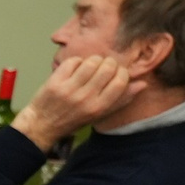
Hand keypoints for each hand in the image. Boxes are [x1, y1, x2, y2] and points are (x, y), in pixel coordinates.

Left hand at [13, 54, 143, 147]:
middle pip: (107, 68)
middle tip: (104, 67)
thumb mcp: (99, 114)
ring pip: (91, 62)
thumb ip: (120, 99)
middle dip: (108, 63)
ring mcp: (68, 90)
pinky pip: (73, 61)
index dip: (122, 72)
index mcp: (98, 108)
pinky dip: (77, 61)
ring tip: (91, 66)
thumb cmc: (73, 119)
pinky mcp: (55, 82)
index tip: (117, 72)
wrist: (42, 125)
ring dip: (94, 60)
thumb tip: (142, 84)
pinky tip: (76, 68)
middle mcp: (84, 99)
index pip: (119, 82)